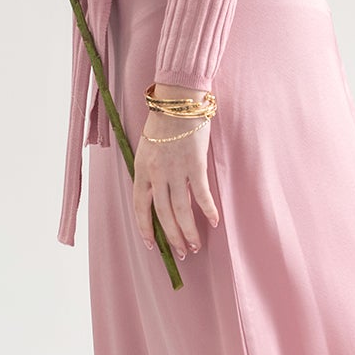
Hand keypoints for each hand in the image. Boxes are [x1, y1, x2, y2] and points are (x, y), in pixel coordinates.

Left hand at [134, 95, 219, 257]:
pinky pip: (201, 195)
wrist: (177, 102)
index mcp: (141, 170)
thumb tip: (156, 192)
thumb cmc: (163, 121)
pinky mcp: (195, 165)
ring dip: (189, 231)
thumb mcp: (147, 147)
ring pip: (181, 210)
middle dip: (173, 237)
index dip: (145, 229)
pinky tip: (214, 222)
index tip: (152, 245)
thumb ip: (150, 170)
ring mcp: (176, 171)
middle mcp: (156, 174)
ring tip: (196, 245)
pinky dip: (208, 210)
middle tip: (182, 253)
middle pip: (163, 215)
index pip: (141, 207)